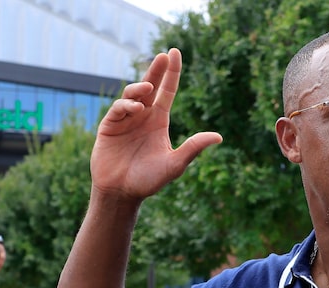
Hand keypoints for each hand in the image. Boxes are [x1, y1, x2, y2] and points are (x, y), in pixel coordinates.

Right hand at [90, 48, 221, 202]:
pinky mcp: (109, 126)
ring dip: (139, 88)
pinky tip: (135, 108)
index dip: (171, 72)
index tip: (175, 53)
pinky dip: (126, 104)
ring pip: (132, 94)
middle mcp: (143, 116)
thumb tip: (218, 136)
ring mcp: (125, 120)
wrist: (122, 193)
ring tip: (147, 90)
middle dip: (156, 70)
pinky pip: (118, 109)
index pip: (167, 90)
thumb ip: (193, 148)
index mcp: (159, 120)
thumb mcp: (174, 164)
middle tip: (164, 56)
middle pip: (151, 86)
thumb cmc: (149, 181)